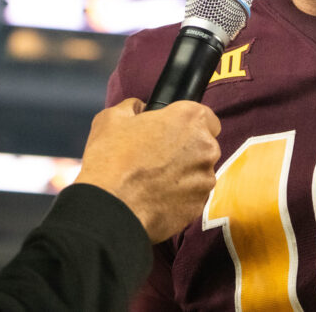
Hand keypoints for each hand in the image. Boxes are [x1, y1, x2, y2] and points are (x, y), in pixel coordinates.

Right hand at [75, 98, 220, 242]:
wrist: (109, 209)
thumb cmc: (110, 160)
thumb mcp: (111, 118)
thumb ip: (133, 106)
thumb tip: (139, 108)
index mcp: (189, 119)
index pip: (206, 117)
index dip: (188, 124)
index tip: (173, 132)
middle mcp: (205, 147)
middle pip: (203, 145)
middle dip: (186, 149)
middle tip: (157, 156)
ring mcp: (205, 178)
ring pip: (199, 171)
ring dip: (183, 173)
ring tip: (153, 179)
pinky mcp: (199, 205)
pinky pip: (193, 195)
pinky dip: (180, 195)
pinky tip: (156, 196)